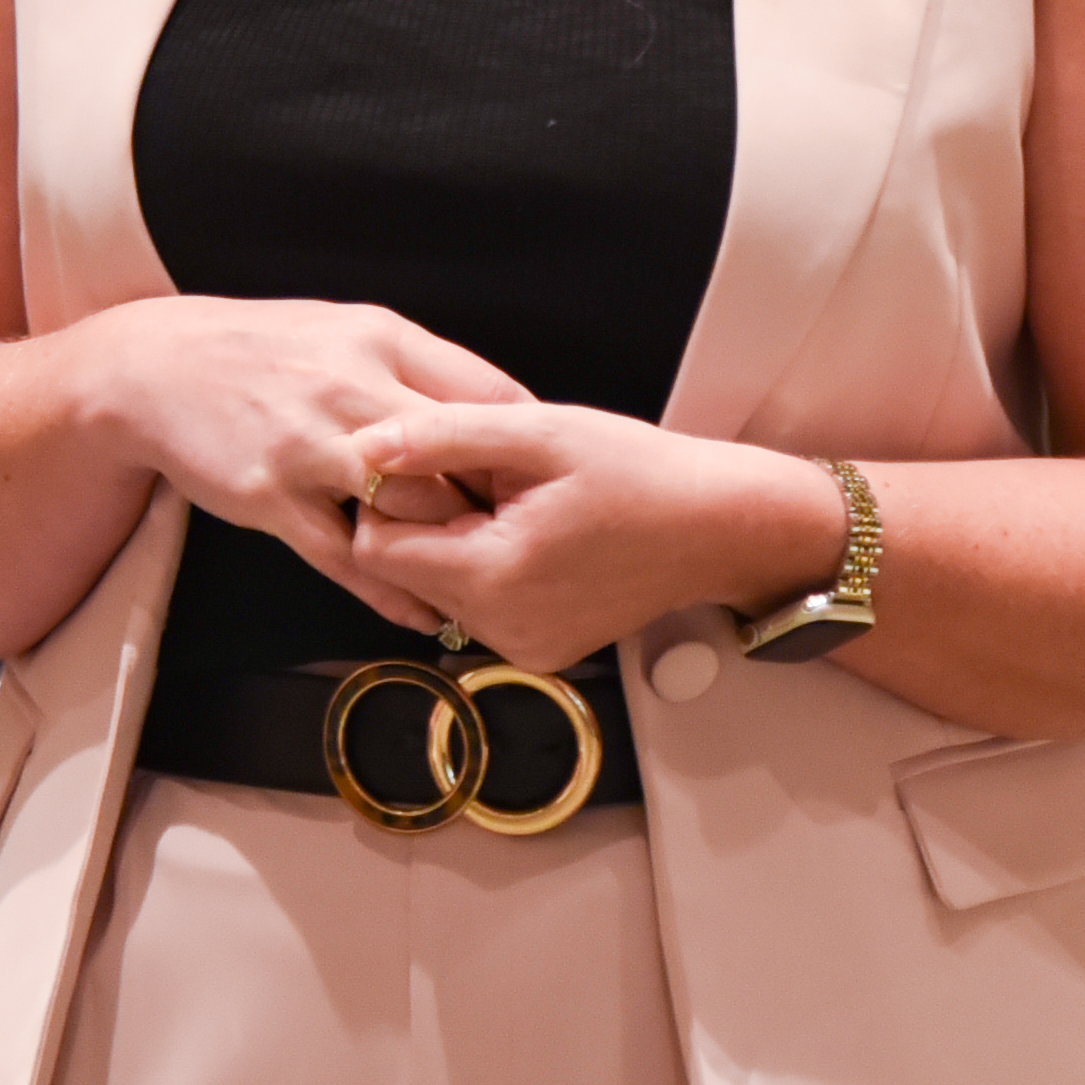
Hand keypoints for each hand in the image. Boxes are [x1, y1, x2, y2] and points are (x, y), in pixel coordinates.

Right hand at [65, 296, 530, 629]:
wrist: (154, 367)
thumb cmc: (263, 350)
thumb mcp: (348, 331)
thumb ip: (418, 366)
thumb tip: (495, 408)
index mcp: (383, 341)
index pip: (488, 394)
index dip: (527, 444)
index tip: (546, 480)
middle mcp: (353, 390)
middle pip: (460, 456)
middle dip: (500, 506)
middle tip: (531, 543)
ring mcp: (311, 447)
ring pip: (411, 509)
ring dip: (453, 553)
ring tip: (486, 584)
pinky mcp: (273, 498)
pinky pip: (350, 559)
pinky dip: (394, 593)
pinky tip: (426, 613)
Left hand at [340, 402, 852, 674]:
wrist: (718, 527)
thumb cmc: (641, 475)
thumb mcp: (538, 432)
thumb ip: (442, 435)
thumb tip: (367, 443)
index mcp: (492, 578)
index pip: (374, 547)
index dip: (393, 495)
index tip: (440, 462)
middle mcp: (500, 630)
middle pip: (403, 571)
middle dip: (429, 519)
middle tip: (491, 480)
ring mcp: (522, 648)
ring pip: (437, 588)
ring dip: (459, 541)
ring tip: (522, 506)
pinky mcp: (539, 651)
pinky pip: (477, 606)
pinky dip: (489, 567)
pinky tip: (537, 534)